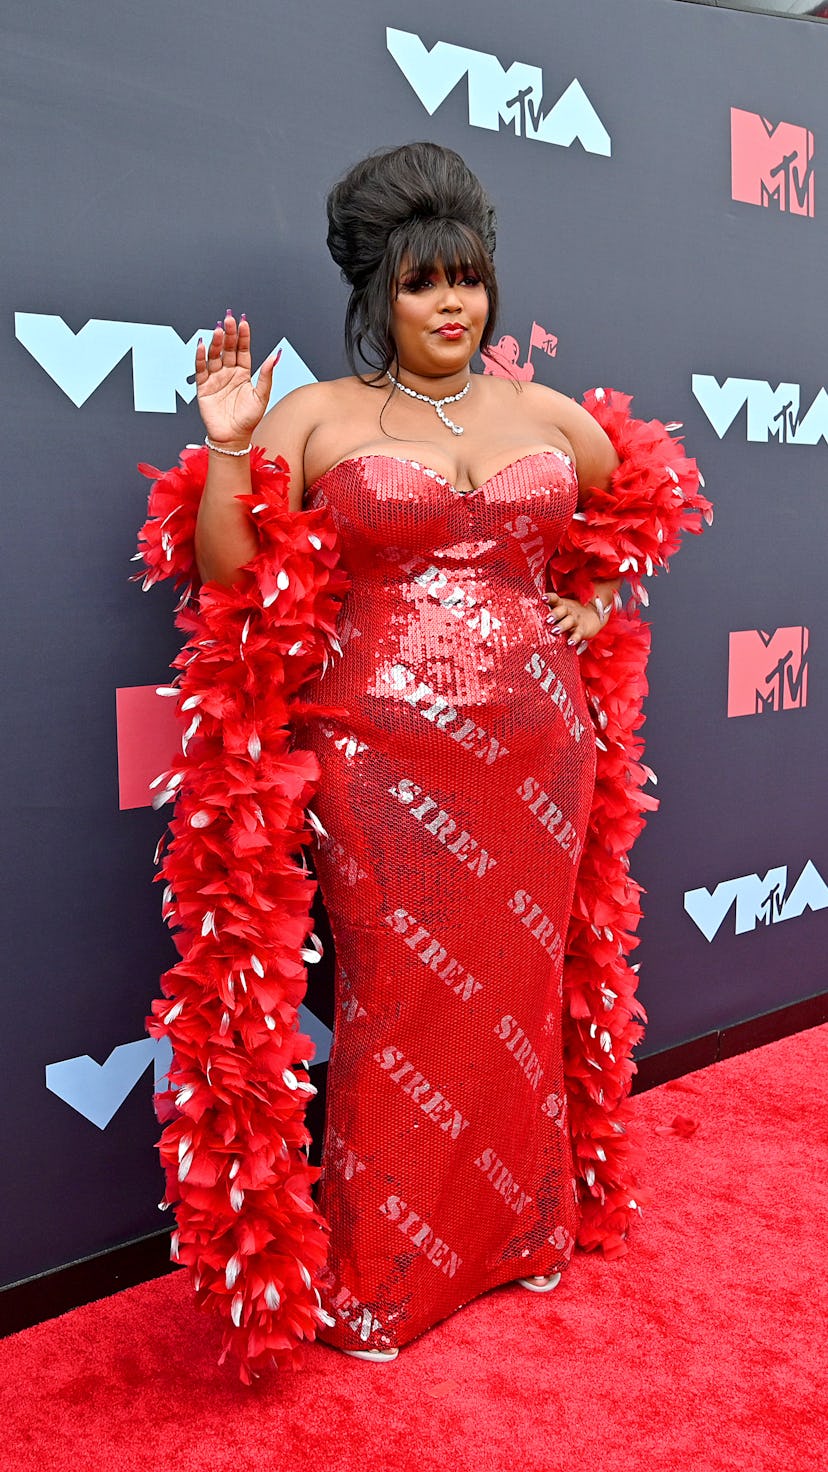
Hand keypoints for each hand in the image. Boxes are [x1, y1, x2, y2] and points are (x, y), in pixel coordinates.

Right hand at [194, 312, 279, 446]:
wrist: (233, 438)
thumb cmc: (248, 420)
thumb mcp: (261, 396)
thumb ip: (266, 376)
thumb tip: (275, 356)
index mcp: (243, 373)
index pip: (242, 350)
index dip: (243, 337)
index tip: (243, 323)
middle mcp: (228, 373)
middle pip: (228, 349)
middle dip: (229, 334)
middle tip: (229, 319)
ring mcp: (215, 378)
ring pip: (215, 355)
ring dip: (216, 343)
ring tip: (219, 330)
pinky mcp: (203, 387)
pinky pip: (201, 369)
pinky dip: (200, 357)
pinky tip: (202, 345)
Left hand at [544, 591, 602, 650]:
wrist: (594, 615)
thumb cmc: (570, 614)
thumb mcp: (561, 610)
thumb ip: (550, 611)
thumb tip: (528, 617)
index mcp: (562, 604)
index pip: (555, 599)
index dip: (550, 598)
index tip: (543, 598)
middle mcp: (569, 611)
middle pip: (562, 610)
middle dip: (555, 614)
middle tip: (547, 619)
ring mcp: (576, 620)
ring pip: (569, 621)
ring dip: (562, 626)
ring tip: (554, 631)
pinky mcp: (582, 629)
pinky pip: (578, 634)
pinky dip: (574, 638)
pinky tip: (569, 643)